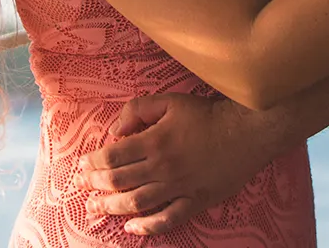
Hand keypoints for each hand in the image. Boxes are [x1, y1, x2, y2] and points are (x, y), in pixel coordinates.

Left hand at [80, 92, 273, 235]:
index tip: (83, 165)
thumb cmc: (207, 114)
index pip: (112, 156)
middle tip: (82, 188)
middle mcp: (162, 167)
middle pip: (119, 181)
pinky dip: (148, 226)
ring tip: (95, 209)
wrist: (246, 132)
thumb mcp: (170, 101)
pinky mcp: (196, 201)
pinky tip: (132, 228)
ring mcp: (179, 187)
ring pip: (137, 202)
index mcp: (154, 141)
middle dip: (95, 185)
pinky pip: (168, 219)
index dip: (93, 162)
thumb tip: (116, 129)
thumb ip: (138, 110)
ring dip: (112, 207)